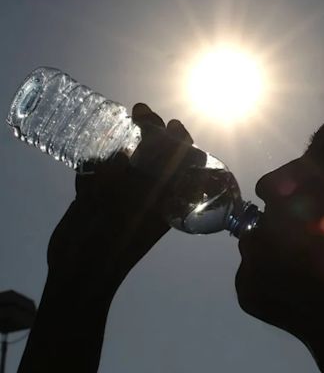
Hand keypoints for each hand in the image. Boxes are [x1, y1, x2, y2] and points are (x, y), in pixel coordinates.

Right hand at [47, 103, 193, 297]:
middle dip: (151, 132)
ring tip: (123, 121)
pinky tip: (93, 151)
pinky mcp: (94, 197)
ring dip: (125, 141)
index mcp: (165, 201)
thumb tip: (119, 155)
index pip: (183, 166)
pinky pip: (98, 171)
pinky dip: (96, 160)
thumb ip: (124, 181)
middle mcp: (146, 196)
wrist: (78, 272)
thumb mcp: (128, 211)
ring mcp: (119, 195)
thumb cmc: (113, 243)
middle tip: (141, 113)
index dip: (182, 143)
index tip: (173, 125)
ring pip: (128, 160)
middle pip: (155, 156)